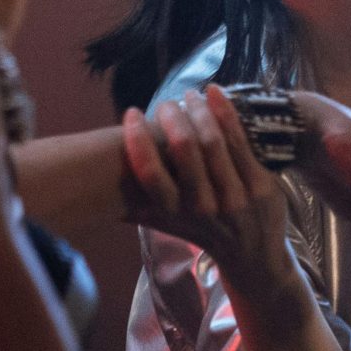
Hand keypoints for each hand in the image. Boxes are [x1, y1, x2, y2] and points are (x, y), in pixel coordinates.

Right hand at [120, 87, 298, 290]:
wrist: (252, 257)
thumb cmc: (201, 232)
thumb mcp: (166, 224)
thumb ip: (135, 207)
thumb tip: (90, 191)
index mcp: (175, 215)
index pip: (151, 175)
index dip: (138, 140)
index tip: (132, 114)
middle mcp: (204, 208)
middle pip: (185, 150)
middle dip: (172, 117)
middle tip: (165, 103)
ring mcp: (235, 197)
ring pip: (213, 142)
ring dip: (198, 111)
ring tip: (188, 95)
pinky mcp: (260, 186)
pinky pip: (241, 142)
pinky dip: (226, 113)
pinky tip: (215, 93)